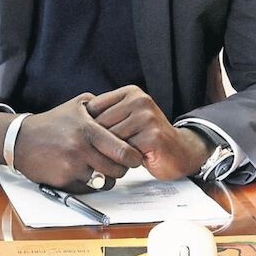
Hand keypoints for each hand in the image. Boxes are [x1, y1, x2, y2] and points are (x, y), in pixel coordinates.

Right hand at [13, 93, 143, 193]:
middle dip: (122, 168)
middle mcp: (80, 149)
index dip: (134, 157)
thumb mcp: (76, 106)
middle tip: (121, 163)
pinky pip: (88, 188)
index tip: (135, 157)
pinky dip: (91, 183)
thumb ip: (101, 106)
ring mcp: (71, 167)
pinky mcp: (64, 181)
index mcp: (87, 130)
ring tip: (102, 167)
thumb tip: (123, 110)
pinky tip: (86, 172)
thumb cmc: (51, 122)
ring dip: (107, 177)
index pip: (122, 150)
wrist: (21, 139)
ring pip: (104, 181)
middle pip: (117, 169)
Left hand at [85, 85, 211, 179]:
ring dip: (108, 151)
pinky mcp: (152, 135)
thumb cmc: (148, 138)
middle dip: (97, 141)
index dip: (86, 126)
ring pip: (111, 137)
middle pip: (101, 123)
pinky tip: (124, 163)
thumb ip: (108, 114)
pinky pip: (124, 150)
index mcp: (131, 92)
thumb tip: (75, 119)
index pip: (95, 107)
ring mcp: (147, 117)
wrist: (180, 153)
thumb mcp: (127, 119)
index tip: (81, 138)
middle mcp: (140, 100)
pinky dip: (120, 159)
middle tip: (94, 153)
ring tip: (111, 158)